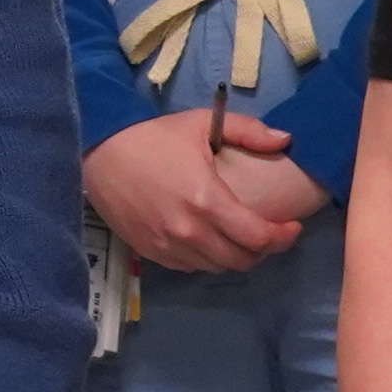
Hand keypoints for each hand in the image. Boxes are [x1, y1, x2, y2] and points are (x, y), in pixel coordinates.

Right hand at [84, 110, 310, 277]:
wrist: (99, 153)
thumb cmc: (153, 137)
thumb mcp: (202, 123)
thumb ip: (248, 131)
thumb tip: (286, 140)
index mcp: (207, 201)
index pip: (258, 238)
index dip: (283, 237)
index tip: (292, 227)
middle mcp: (190, 232)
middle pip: (242, 260)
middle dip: (263, 249)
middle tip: (268, 232)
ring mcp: (169, 247)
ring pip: (217, 268)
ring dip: (235, 256)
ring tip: (240, 237)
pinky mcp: (151, 253)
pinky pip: (191, 267)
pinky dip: (207, 258)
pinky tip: (209, 240)